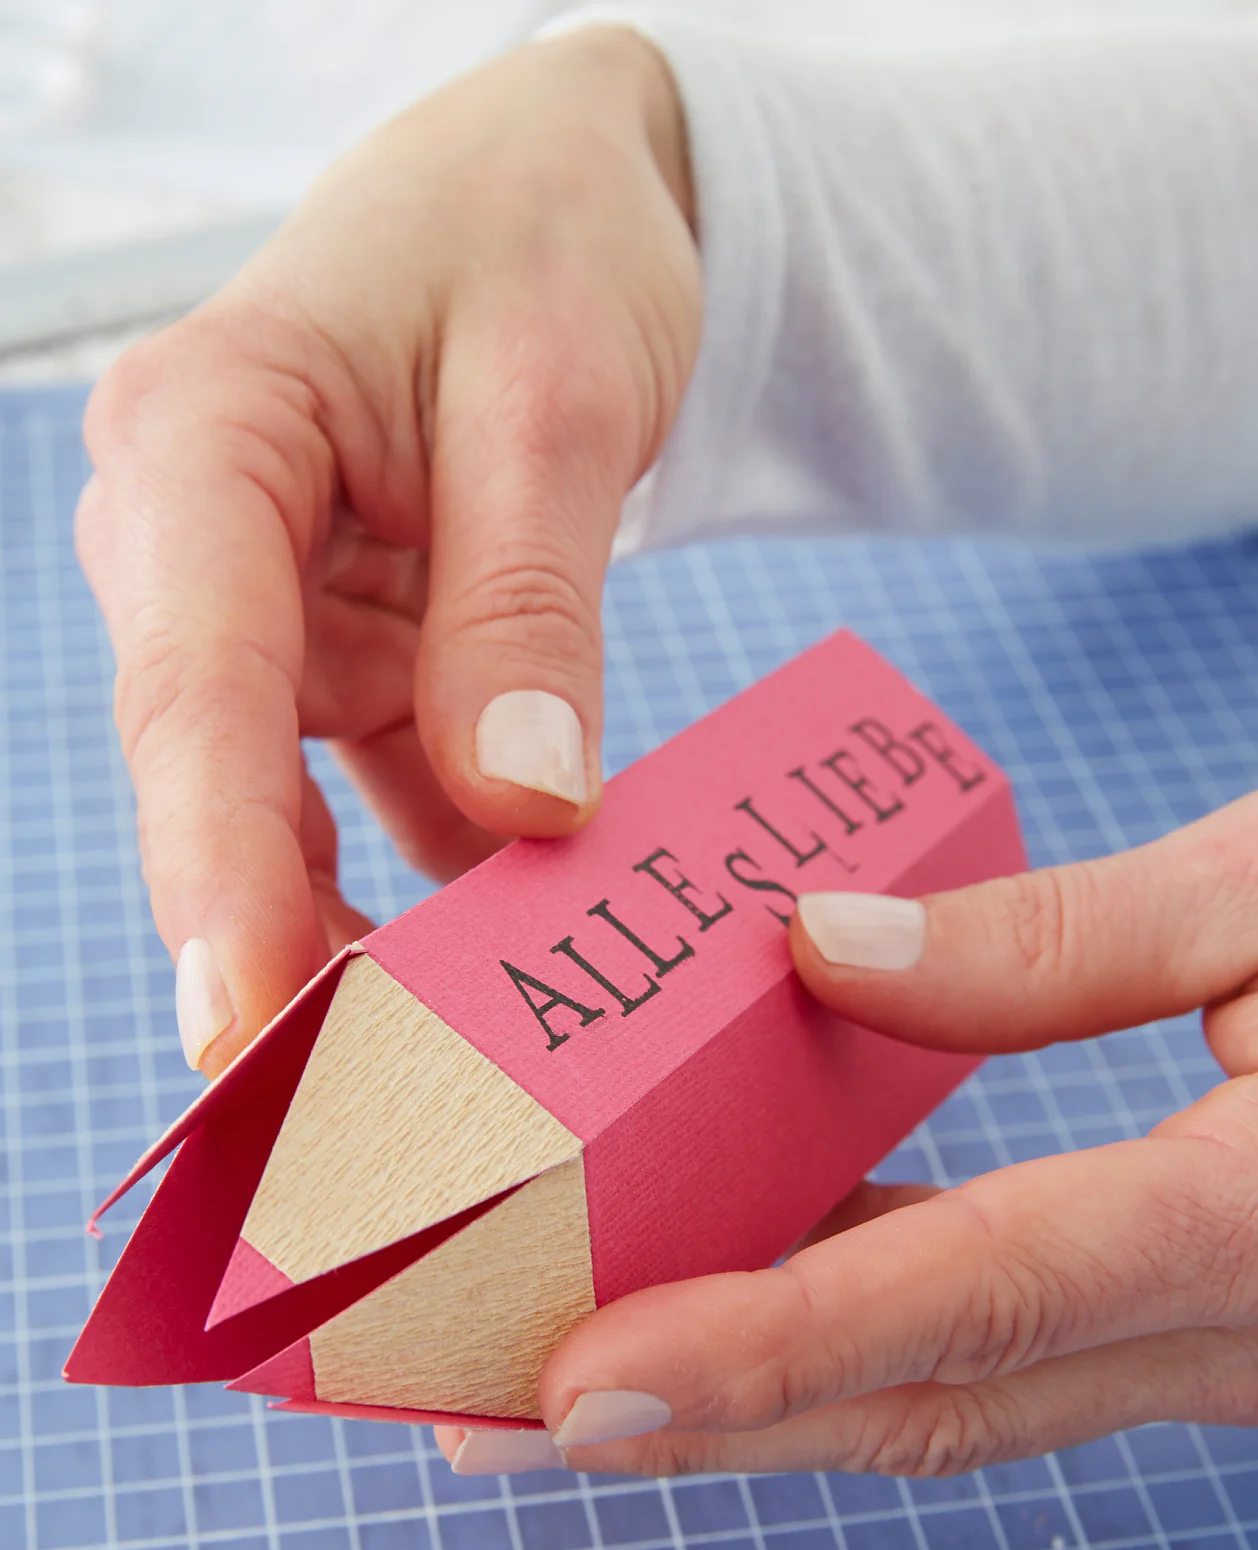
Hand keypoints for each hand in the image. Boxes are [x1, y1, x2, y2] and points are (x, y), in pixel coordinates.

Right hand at [76, 27, 698, 1075]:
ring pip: (291, 824)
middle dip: (272, 958)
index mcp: (204, 442)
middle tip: (341, 1138)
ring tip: (436, 1104)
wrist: (571, 197)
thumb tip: (529, 813)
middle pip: (217, 784)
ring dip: (359, 956)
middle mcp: (204, 547)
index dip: (215, 873)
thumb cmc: (546, 241)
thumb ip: (529, 605)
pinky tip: (505, 996)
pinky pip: (380, 807)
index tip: (246, 1033)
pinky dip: (443, 898)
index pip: (195, 687)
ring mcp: (273, 618)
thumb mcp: (556, 395)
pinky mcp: (351, 665)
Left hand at [440, 792, 1257, 1476]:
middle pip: (920, 1397)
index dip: (764, 1351)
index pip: (971, 1299)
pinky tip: (724, 1273)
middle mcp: (1221, 1330)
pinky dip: (843, 1322)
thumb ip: (1050, 943)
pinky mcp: (1175, 1315)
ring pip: (944, 1393)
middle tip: (486, 1419)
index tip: (574, 1392)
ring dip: (750, 1390)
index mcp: (1250, 1221)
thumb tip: (807, 948)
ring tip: (558, 1366)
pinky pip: (987, 1340)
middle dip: (700, 1421)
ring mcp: (1201, 1344)